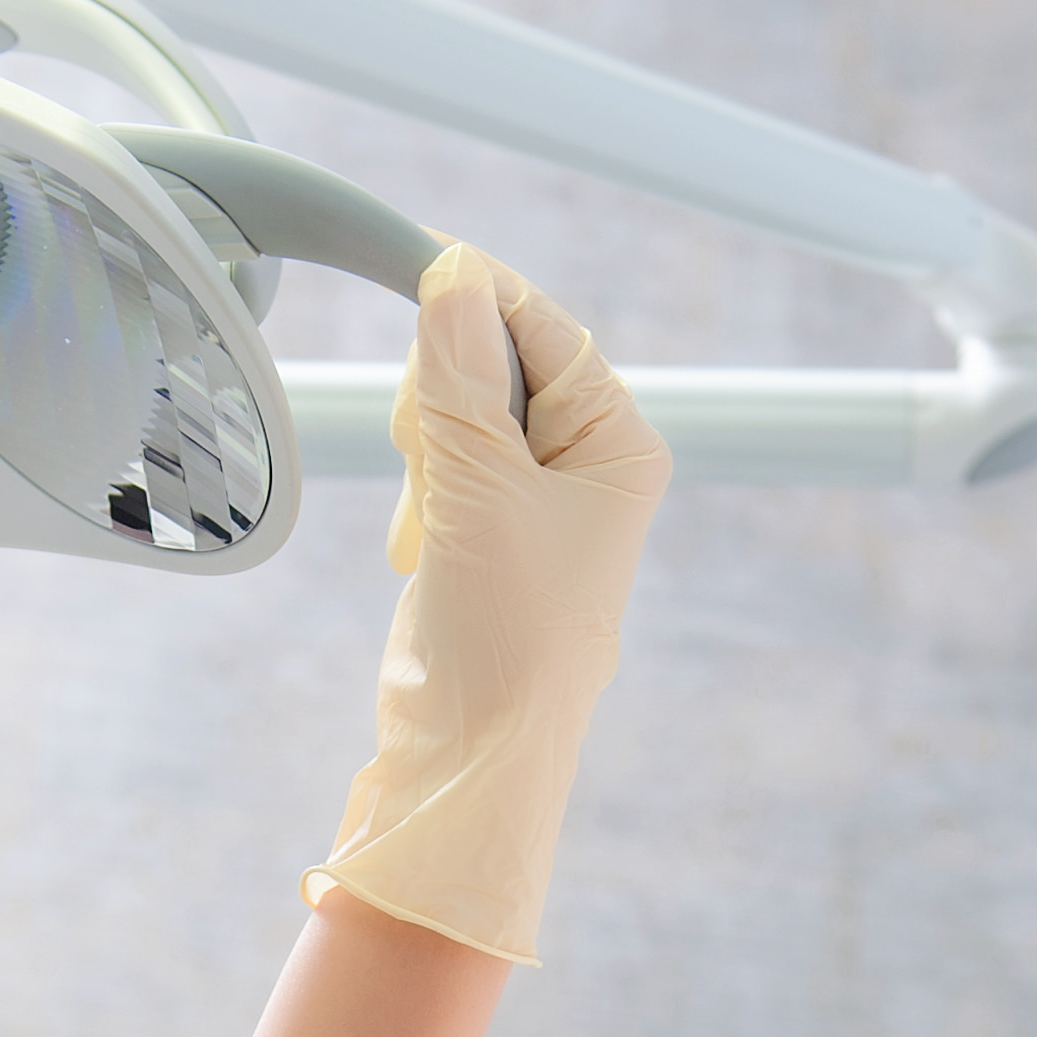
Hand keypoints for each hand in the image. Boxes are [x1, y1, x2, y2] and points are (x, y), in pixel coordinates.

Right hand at [305, 243, 671, 963]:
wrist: (470, 762)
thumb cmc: (501, 636)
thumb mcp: (477, 490)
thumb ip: (458, 376)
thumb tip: (454, 274)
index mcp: (620, 446)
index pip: (545, 327)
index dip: (478, 301)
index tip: (416, 277)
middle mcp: (592, 465)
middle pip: (498, 360)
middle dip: (444, 397)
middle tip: (433, 466)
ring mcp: (541, 500)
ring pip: (460, 411)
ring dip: (428, 452)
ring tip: (431, 526)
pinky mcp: (492, 533)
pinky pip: (445, 464)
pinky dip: (422, 491)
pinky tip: (422, 548)